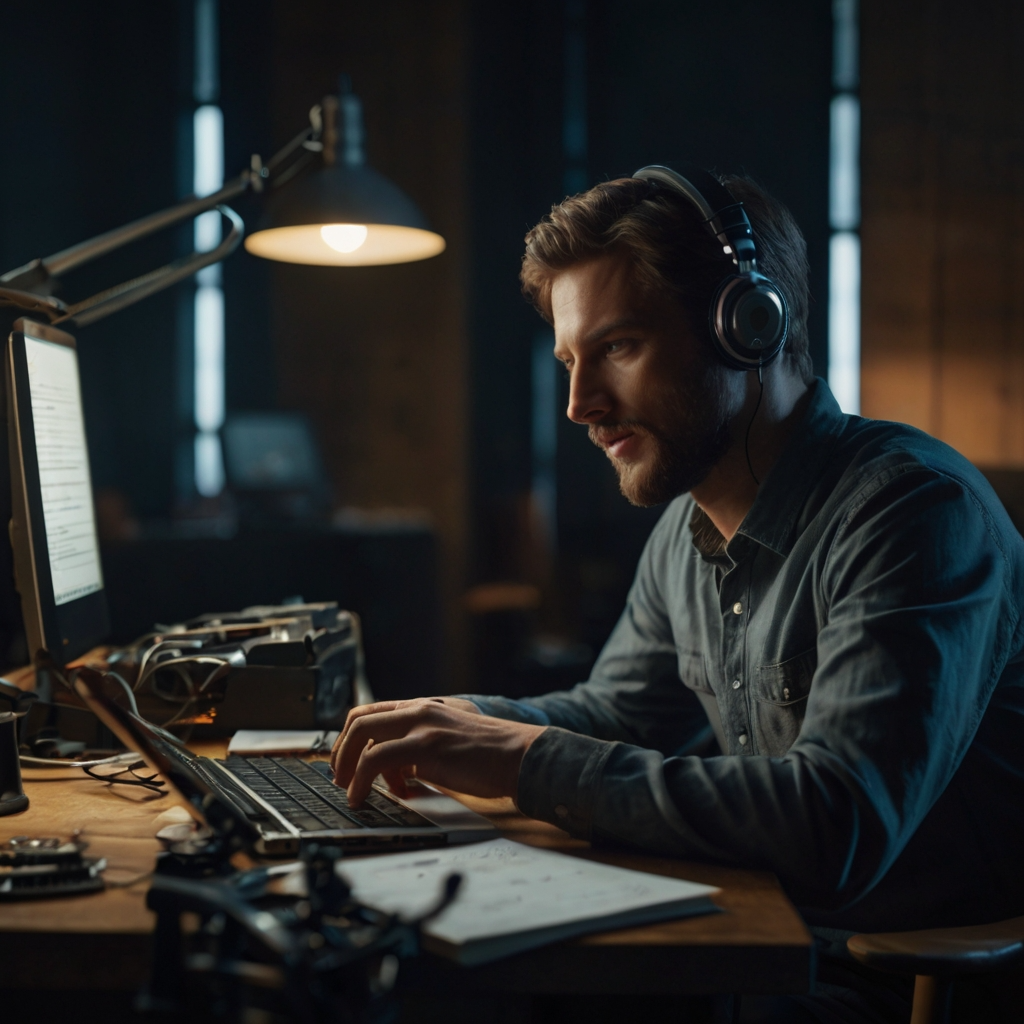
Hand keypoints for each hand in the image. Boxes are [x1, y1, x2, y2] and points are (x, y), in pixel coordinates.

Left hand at [330, 697, 544, 806]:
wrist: (520, 755)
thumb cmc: (490, 755)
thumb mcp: (450, 739)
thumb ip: (422, 746)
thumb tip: (397, 771)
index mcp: (424, 707)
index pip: (372, 711)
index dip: (350, 738)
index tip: (346, 762)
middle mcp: (419, 709)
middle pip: (359, 719)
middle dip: (341, 751)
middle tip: (340, 777)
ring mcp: (422, 725)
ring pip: (362, 735)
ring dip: (347, 766)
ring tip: (350, 792)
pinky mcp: (426, 746)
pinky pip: (376, 759)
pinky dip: (361, 780)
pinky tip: (362, 796)